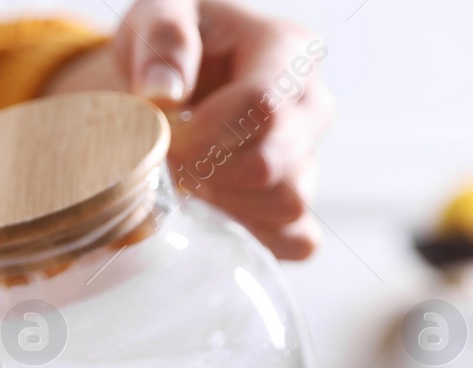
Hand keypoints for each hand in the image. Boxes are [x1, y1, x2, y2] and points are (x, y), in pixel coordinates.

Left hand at [46, 0, 334, 259]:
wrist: (177, 76)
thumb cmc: (172, 42)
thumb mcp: (159, 13)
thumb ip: (164, 40)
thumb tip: (164, 93)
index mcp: (290, 51)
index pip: (261, 106)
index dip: (202, 134)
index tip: (161, 137)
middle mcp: (312, 106)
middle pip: (272, 163)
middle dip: (206, 172)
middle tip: (165, 162)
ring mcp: (309, 157)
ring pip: (286, 205)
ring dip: (223, 206)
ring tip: (186, 182)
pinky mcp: (295, 199)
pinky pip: (295, 239)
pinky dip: (250, 237)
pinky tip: (211, 214)